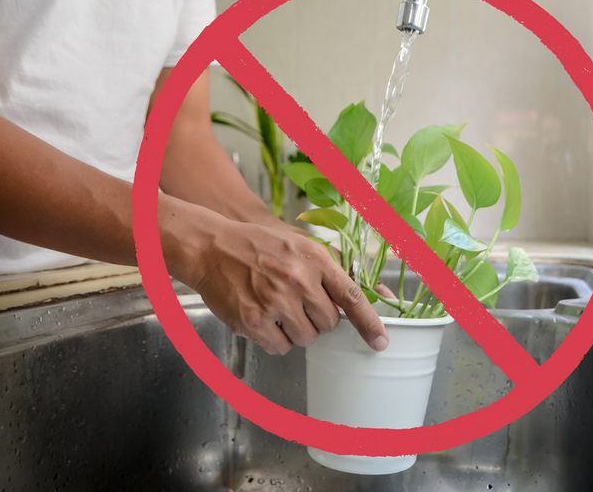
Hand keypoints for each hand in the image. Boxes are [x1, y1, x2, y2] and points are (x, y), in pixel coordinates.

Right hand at [168, 206, 388, 355]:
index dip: (369, 322)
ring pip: (306, 338)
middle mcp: (298, 280)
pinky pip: (280, 347)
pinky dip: (275, 340)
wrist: (212, 247)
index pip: (352, 296)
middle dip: (319, 321)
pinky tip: (264, 319)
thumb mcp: (299, 245)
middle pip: (329, 324)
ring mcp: (275, 302)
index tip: (380, 341)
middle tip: (299, 305)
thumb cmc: (258, 245)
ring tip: (279, 309)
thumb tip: (353, 301)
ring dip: (297, 331)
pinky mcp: (253, 321)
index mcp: (314, 259)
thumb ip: (326, 271)